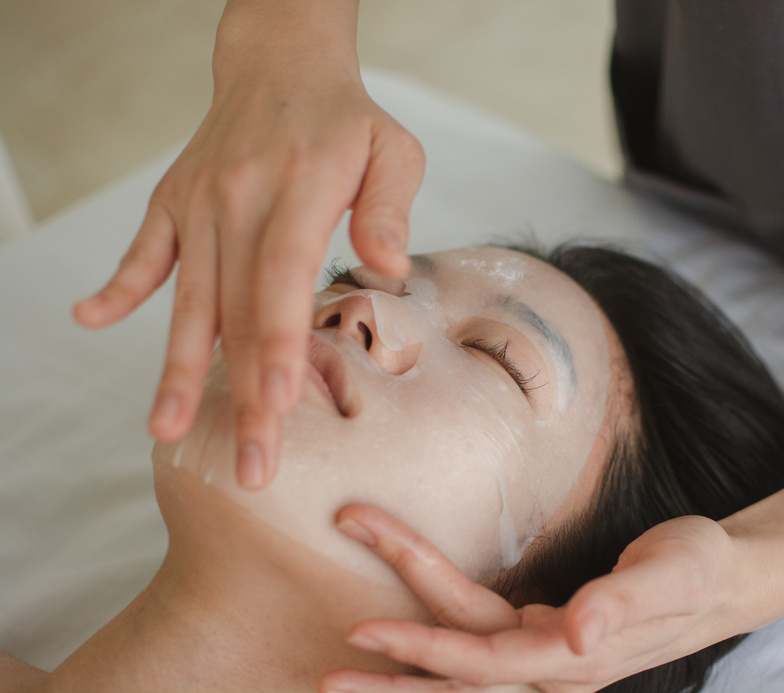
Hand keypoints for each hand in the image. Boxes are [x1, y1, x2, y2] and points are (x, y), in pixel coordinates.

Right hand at [72, 0, 423, 488]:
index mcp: (299, 192)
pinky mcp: (173, 203)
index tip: (276, 410)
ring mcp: (199, 205)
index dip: (277, 349)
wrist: (282, 66)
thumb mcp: (393, 152)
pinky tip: (91, 321)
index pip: (283, 283)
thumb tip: (388, 268)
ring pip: (189, 299)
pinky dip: (117, 287)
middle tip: (250, 466)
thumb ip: (390, 208)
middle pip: (237, 312)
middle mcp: (239, 201)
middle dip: (242, 394)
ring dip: (179, 368)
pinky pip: (144, 252)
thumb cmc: (347, 122)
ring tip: (166, 430)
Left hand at [320, 505, 750, 692]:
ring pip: (465, 657)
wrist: (724, 580)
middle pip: (459, 669)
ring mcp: (546, 654)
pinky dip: (440, 648)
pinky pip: (481, 642)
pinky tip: (411, 639)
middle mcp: (551, 665)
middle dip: (395, 668)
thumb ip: (624, 602)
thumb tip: (575, 634)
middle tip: (326, 673)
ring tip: (349, 658)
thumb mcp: (673, 574)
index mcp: (573, 656)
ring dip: (409, 660)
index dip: (424, 651)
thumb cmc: (700, 570)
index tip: (363, 637)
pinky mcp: (545, 634)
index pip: (483, 659)